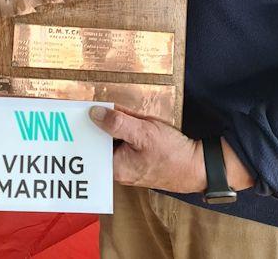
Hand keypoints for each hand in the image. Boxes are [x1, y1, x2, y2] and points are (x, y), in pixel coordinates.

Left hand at [89, 106, 203, 191]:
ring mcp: (130, 167)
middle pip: (101, 144)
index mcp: (116, 168)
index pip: (91, 147)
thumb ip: (117, 123)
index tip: (81, 112)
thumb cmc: (172, 153)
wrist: (197, 167)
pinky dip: (126, 132)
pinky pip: (126, 144)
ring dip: (116, 127)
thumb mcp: (143, 132)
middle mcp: (120, 171)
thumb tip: (93, 114)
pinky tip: (133, 121)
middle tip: (101, 107)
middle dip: (102, 126)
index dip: (87, 129)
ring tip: (121, 112)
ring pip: (114, 143)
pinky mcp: (139, 162)